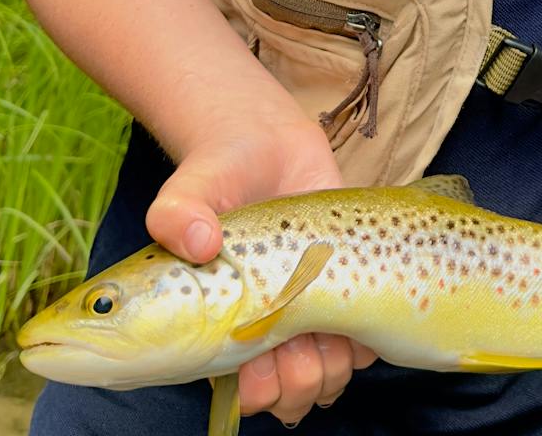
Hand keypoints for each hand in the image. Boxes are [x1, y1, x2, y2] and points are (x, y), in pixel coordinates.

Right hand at [145, 118, 379, 423]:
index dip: (259, 387)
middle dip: (299, 376)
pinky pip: (364, 345)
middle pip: (293, 396)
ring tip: (321, 310)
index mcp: (221, 331)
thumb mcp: (186, 192)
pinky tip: (348, 298)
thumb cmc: (217, 176)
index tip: (259, 349)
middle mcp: (265, 333)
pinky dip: (362, 333)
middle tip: (293, 327)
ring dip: (332, 357)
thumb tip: (199, 242)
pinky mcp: (345, 293)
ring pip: (330, 378)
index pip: (247, 397)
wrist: (264, 144)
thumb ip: (177, 216)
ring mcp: (307, 316)